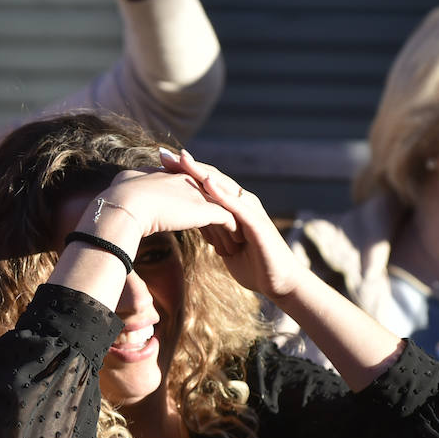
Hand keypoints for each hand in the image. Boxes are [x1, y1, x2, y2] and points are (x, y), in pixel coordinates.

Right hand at [89, 164, 236, 240]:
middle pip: (210, 196)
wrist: (123, 206)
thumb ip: (123, 203)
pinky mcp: (205, 209)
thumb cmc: (115, 207)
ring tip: (234, 241)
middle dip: (219, 212)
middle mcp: (185, 180)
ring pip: (222, 207)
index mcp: (167, 177)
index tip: (200, 220)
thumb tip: (106, 214)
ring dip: (229, 225)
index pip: (190, 188)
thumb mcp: (118, 198)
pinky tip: (234, 246)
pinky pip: (227, 219)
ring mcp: (197, 192)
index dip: (197, 205)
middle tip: (225, 231)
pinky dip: (231, 232)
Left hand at [160, 148, 304, 299]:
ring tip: (183, 160)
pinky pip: (237, 206)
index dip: (183, 174)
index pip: (204, 184)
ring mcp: (250, 210)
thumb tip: (190, 221)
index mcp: (232, 207)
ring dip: (202, 173)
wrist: (279, 282)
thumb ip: (210, 228)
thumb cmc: (253, 265)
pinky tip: (207, 184)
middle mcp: (242, 203)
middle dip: (188, 166)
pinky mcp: (257, 223)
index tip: (159, 164)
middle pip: (211, 179)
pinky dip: (222, 194)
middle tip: (164, 155)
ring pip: (224, 187)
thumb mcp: (223, 244)